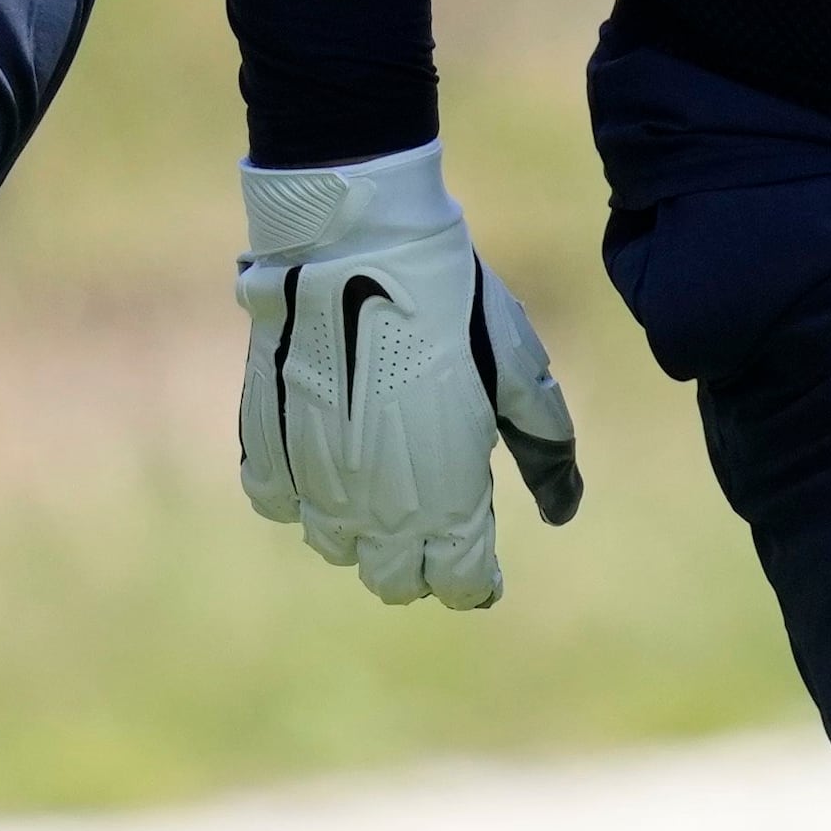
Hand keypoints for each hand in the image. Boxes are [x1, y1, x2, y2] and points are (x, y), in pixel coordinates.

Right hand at [235, 143, 583, 608]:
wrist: (353, 245)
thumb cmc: (451, 302)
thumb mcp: (516, 370)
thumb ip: (543, 447)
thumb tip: (563, 510)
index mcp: (449, 501)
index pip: (460, 584)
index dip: (475, 577)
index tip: (480, 557)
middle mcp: (378, 513)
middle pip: (393, 580)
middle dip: (418, 561)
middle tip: (430, 517)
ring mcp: (315, 485)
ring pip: (334, 547)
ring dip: (358, 528)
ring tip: (375, 478)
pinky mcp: (267, 448)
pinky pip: (279, 504)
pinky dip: (300, 493)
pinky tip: (320, 455)